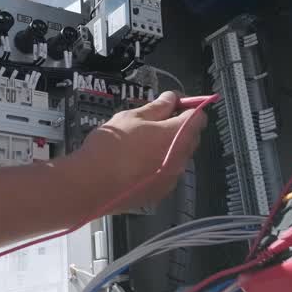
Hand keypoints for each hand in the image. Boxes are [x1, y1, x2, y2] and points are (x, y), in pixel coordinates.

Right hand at [69, 91, 208, 216]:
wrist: (92, 184)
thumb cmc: (112, 146)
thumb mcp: (132, 117)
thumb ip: (157, 107)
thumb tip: (172, 99)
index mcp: (177, 135)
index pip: (199, 117)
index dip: (188, 107)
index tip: (173, 104)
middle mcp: (181, 158)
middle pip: (191, 137)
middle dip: (179, 127)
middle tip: (154, 121)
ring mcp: (172, 178)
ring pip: (179, 156)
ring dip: (168, 147)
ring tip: (142, 144)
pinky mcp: (160, 193)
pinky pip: (167, 173)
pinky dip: (159, 165)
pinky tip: (138, 163)